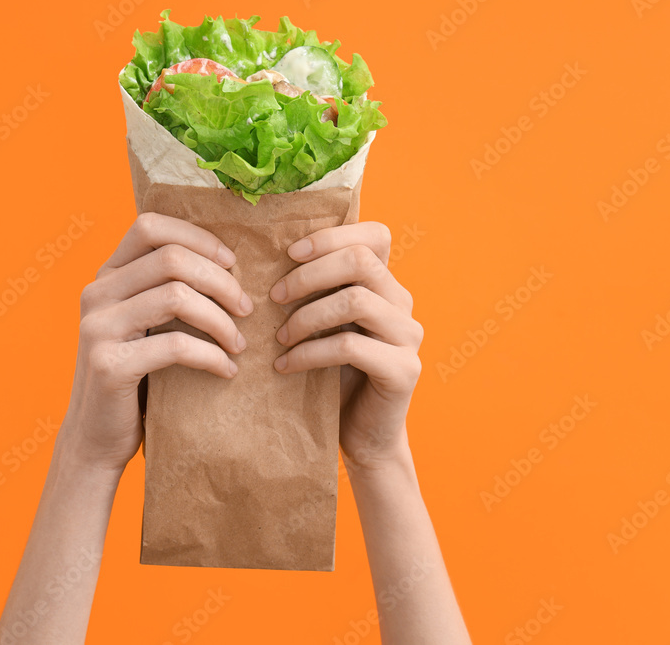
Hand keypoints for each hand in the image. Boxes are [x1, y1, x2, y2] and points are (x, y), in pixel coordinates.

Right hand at [63, 212, 253, 472]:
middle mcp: (96, 294)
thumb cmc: (136, 377)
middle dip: (220, 280)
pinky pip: (176, 346)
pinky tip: (226, 371)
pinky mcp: (109, 365)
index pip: (150, 226)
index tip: (232, 263)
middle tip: (247, 308)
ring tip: (239, 343)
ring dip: (220, 320)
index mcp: (106, 276)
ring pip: (177, 297)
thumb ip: (164, 291)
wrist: (96, 439)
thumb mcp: (144, 325)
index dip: (197, 237)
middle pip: (172, 259)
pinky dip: (211, 357)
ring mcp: (98, 328)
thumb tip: (229, 262)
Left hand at [269, 222, 422, 471]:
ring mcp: (407, 335)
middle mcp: (402, 303)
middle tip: (274, 297)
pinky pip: (351, 346)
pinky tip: (285, 366)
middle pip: (361, 260)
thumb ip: (314, 293)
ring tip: (279, 337)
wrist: (362, 435)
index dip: (331, 236)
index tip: (290, 253)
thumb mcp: (323, 326)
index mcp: (385, 285)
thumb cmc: (333, 376)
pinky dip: (310, 353)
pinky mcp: (402, 369)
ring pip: (356, 300)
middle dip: (309, 274)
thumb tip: (262, 258)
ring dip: (306, 316)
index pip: (374, 235)